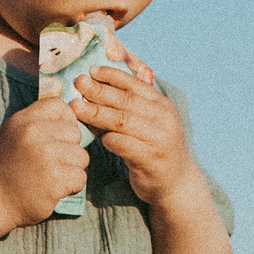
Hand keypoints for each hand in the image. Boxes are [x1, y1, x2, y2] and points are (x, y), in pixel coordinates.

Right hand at [0, 96, 90, 225]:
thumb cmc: (7, 166)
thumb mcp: (14, 134)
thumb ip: (38, 122)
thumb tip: (72, 115)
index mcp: (23, 120)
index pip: (59, 105)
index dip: (65, 120)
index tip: (58, 136)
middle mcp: (34, 134)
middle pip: (75, 133)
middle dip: (69, 149)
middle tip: (51, 162)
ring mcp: (46, 156)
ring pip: (81, 156)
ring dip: (71, 169)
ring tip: (51, 176)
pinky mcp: (56, 179)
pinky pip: (80, 177)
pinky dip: (72, 186)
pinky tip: (54, 188)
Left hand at [71, 58, 202, 212]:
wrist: (177, 182)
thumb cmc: (154, 149)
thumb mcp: (148, 123)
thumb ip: (128, 107)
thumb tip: (97, 88)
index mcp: (162, 105)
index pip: (135, 84)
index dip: (112, 75)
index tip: (91, 70)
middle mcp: (163, 118)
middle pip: (125, 101)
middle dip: (99, 90)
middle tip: (79, 82)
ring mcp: (159, 138)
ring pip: (122, 121)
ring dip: (96, 112)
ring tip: (76, 106)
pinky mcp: (151, 158)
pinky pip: (124, 145)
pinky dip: (108, 139)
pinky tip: (96, 136)